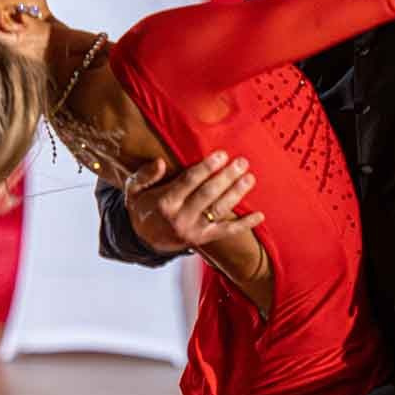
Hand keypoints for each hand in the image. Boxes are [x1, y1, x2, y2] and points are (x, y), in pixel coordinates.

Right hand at [122, 153, 263, 256]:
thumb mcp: (134, 190)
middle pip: (208, 194)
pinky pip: (226, 231)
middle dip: (226, 178)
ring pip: (219, 210)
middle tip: (242, 162)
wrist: (144, 239)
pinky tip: (260, 216)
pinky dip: (244, 225)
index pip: (189, 182)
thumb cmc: (143, 207)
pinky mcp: (204, 239)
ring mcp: (194, 230)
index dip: (206, 168)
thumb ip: (144, 175)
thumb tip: (159, 162)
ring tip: (249, 178)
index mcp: (164, 203)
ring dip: (236, 194)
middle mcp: (181, 218)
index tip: (221, 155)